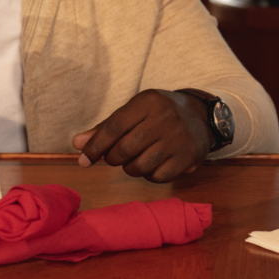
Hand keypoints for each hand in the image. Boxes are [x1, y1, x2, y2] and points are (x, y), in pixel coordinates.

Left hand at [72, 89, 211, 181]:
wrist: (201, 117)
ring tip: (135, 158)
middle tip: (115, 156)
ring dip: (130, 168)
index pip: (113, 127)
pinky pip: (156, 177)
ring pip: (138, 167)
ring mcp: (178, 139)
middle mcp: (165, 118)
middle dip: (112, 158)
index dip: (95, 146)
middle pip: (123, 149)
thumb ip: (106, 127)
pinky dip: (149, 175)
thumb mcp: (135, 111)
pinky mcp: (187, 158)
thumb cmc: (158, 114)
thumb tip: (77, 144)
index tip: (83, 159)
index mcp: (148, 102)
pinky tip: (153, 164)